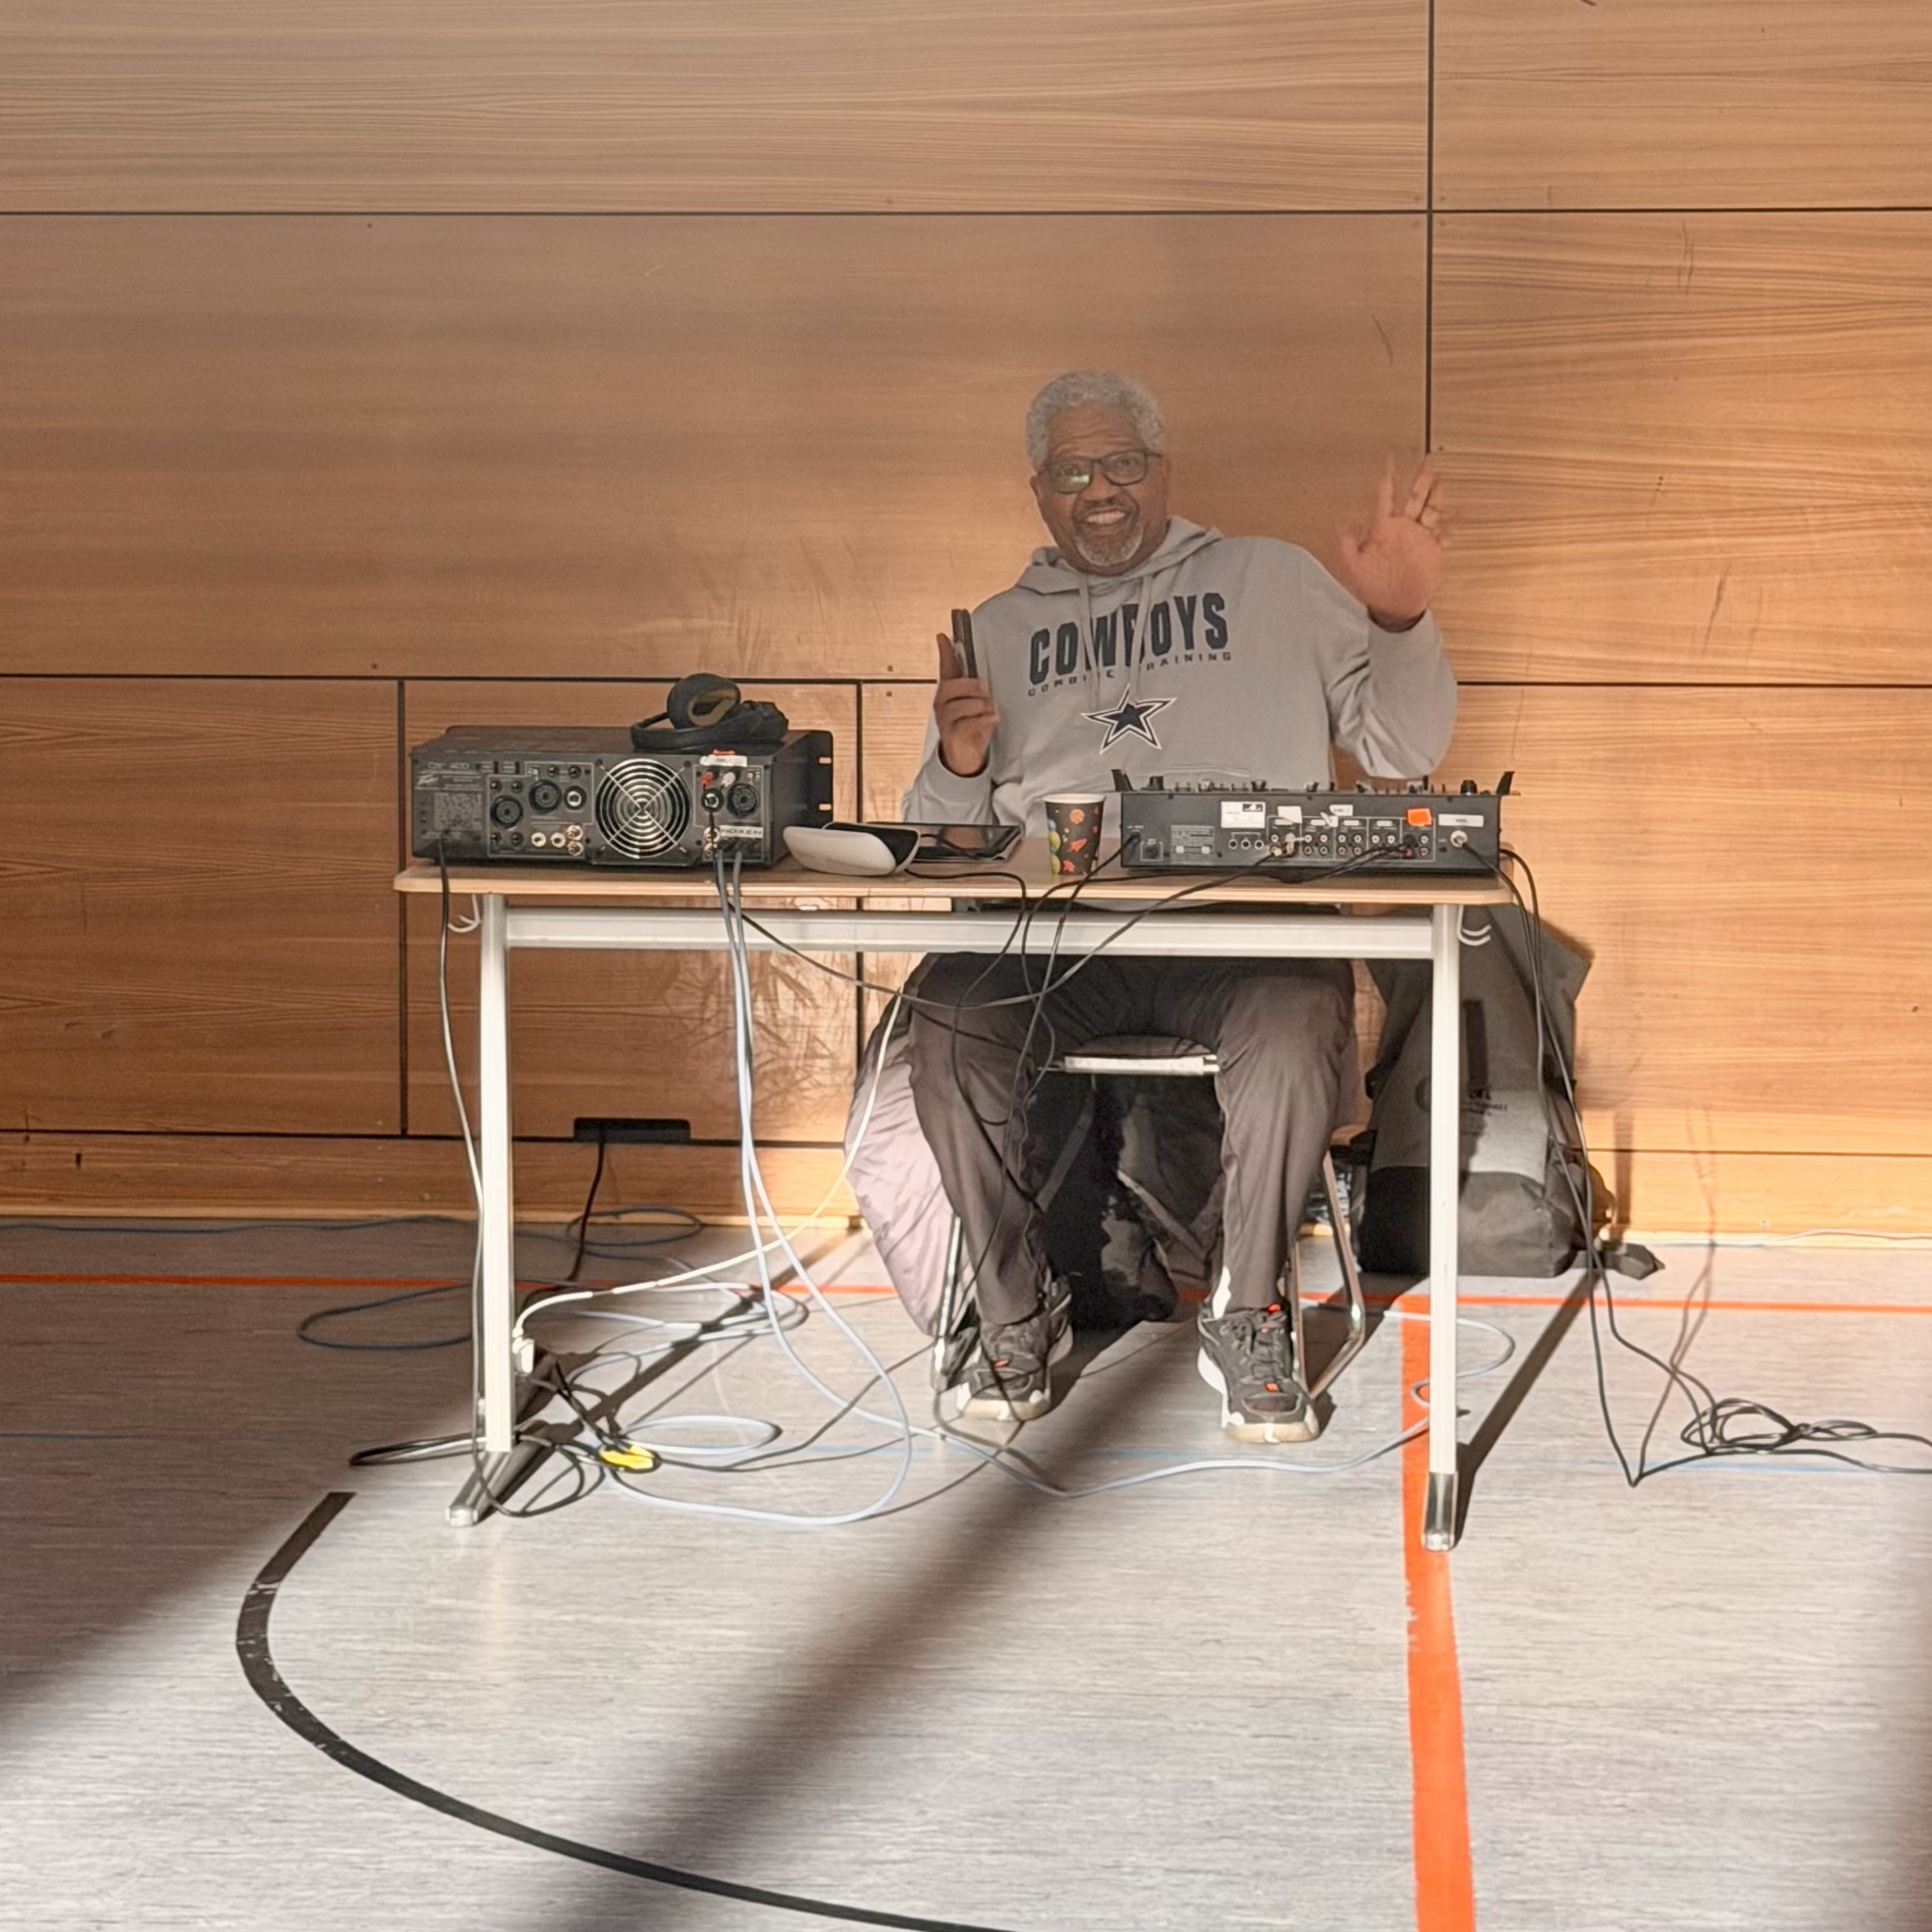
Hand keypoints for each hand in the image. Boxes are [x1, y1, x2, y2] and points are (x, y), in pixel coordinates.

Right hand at [934, 632, 997, 776]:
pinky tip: (992, 719)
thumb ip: (974, 685)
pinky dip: (983, 720)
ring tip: (988, 711)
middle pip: (952, 687)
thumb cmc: (970, 727)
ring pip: (960, 706)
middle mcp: (942, 705)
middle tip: (986, 694)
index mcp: (947, 694)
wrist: (964, 760)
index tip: (943, 636)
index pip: (945, 669)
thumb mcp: (974, 703)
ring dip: (979, 706)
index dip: (944, 653)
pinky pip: (967, 724)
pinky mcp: (952, 736)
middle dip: (972, 688)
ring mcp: (945, 721)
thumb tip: (979, 668)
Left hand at [1337, 458, 1447, 628]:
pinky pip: (1443, 532)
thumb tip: (1340, 524)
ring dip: (1437, 496)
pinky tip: (1458, 513)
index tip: (1389, 462)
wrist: (1394, 607)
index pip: (1385, 499)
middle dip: (1421, 480)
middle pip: (1413, 498)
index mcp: (1383, 529)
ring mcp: (1418, 537)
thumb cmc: (1373, 588)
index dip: (1387, 481)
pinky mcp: (1431, 548)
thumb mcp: (1354, 568)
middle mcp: (1402, 529)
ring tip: (1443, 480)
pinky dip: (1450, 523)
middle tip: (1427, 461)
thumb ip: (1347, 545)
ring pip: (1430, 510)